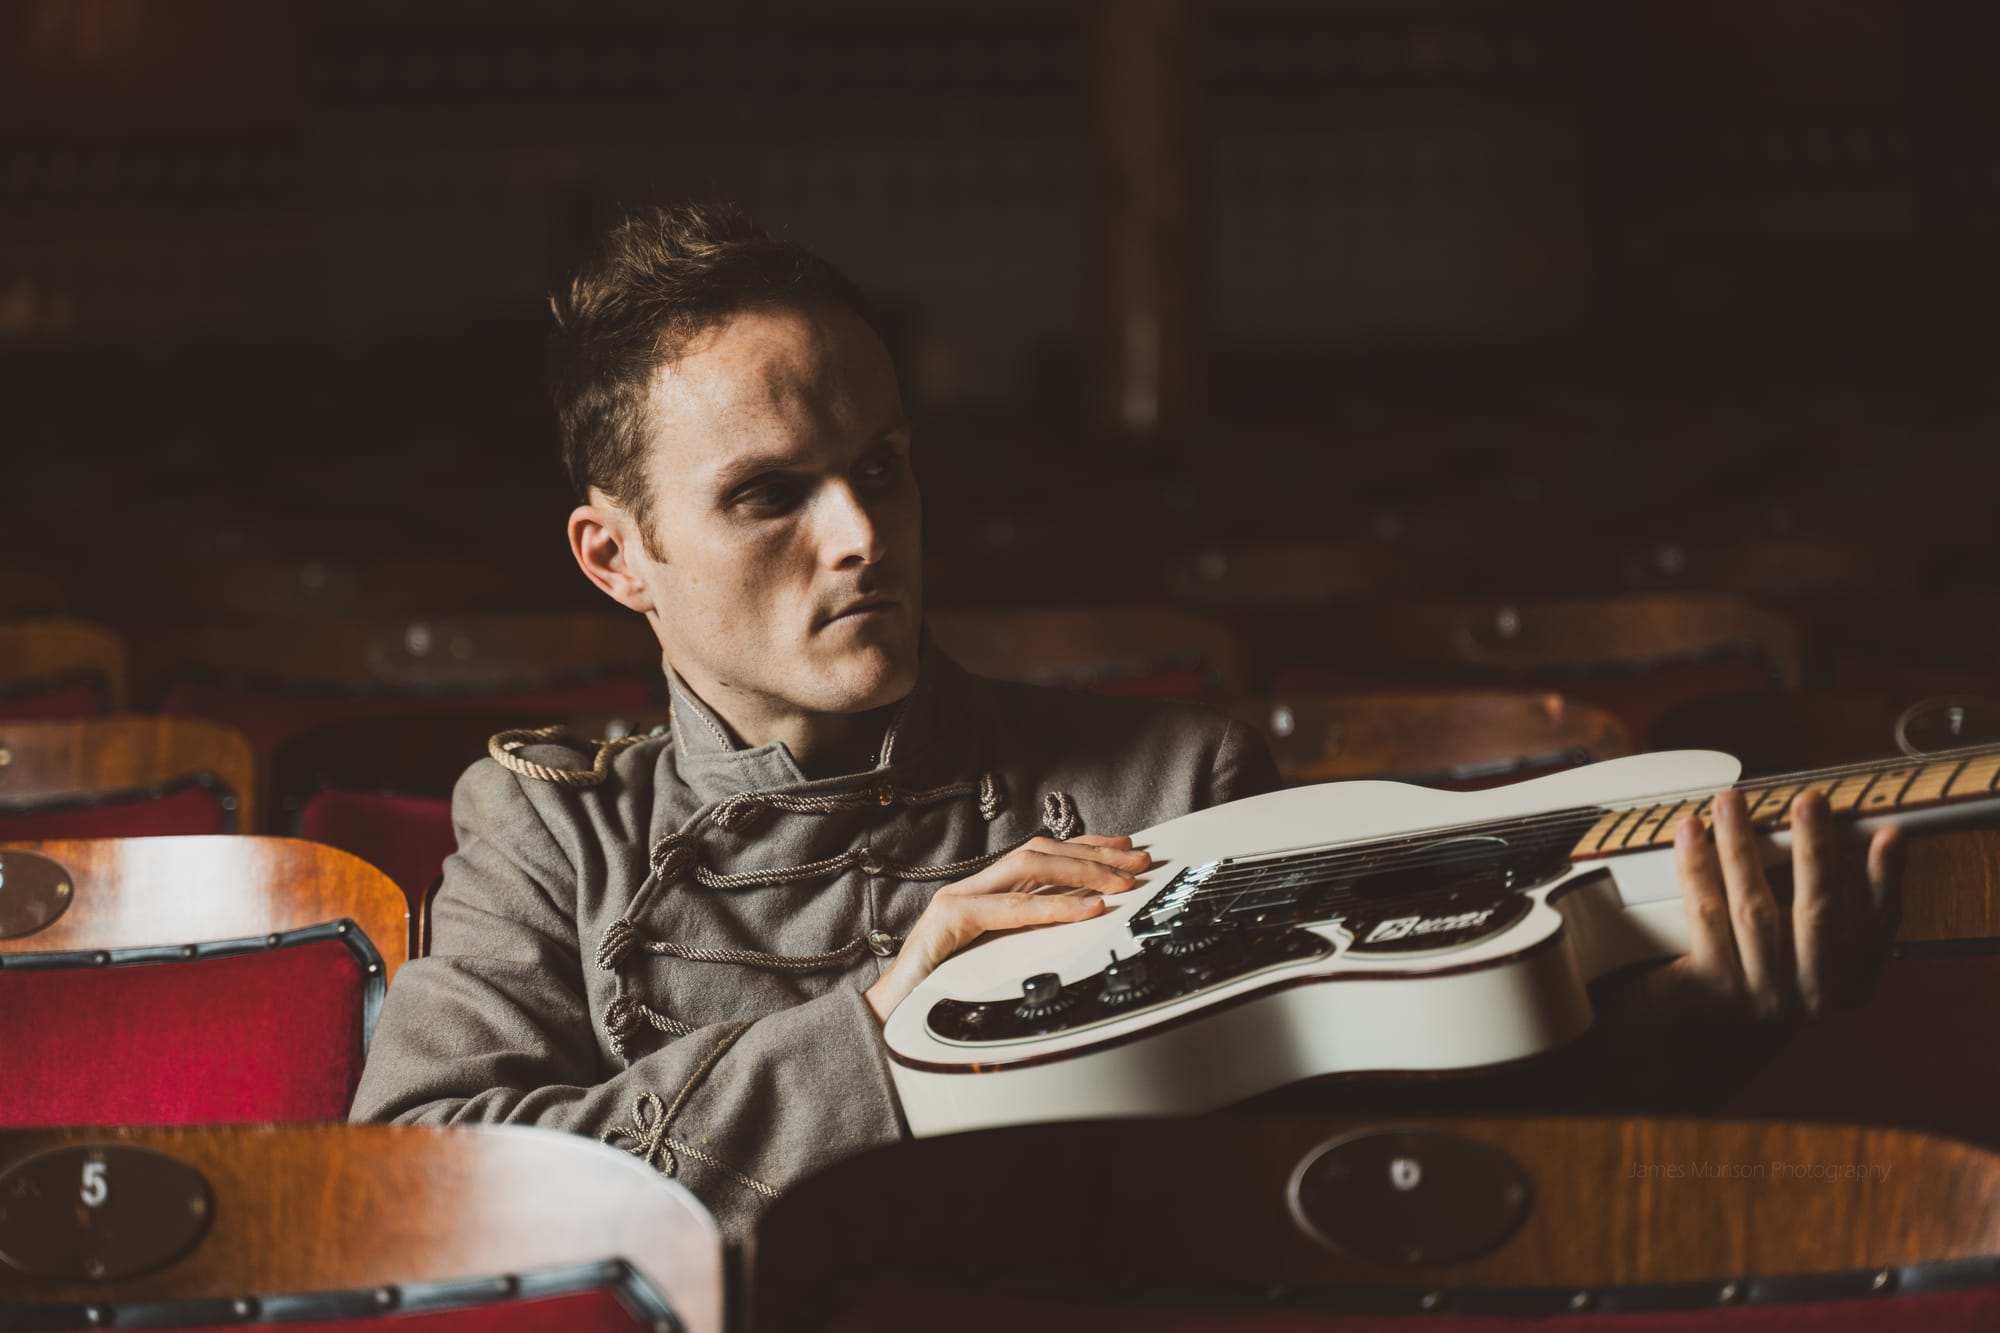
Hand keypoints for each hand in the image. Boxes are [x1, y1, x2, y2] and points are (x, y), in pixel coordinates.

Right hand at [863, 834, 1151, 1023]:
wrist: (886, 1019)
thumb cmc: (937, 996)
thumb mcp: (997, 961)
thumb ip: (1028, 938)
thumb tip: (1084, 922)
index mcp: (985, 895)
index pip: (1041, 855)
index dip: (1086, 847)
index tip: (1127, 850)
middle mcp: (973, 888)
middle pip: (1040, 851)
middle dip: (1095, 855)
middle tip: (1138, 865)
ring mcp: (959, 899)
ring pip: (1028, 867)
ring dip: (1082, 872)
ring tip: (1120, 883)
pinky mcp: (950, 920)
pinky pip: (1009, 909)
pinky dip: (1053, 907)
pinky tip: (1086, 910)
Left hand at [1639, 787, 1904, 1026]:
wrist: (1703, 1042)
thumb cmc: (1766, 977)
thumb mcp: (1816, 954)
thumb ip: (1845, 906)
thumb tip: (1873, 839)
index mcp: (1848, 983)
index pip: (1878, 926)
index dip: (1886, 880)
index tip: (1888, 835)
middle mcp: (1811, 995)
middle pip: (1818, 914)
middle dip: (1814, 852)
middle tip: (1808, 800)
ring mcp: (1761, 995)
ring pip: (1755, 909)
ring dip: (1743, 847)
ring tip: (1733, 802)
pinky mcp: (1712, 989)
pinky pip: (1706, 916)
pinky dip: (1698, 869)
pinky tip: (1691, 834)